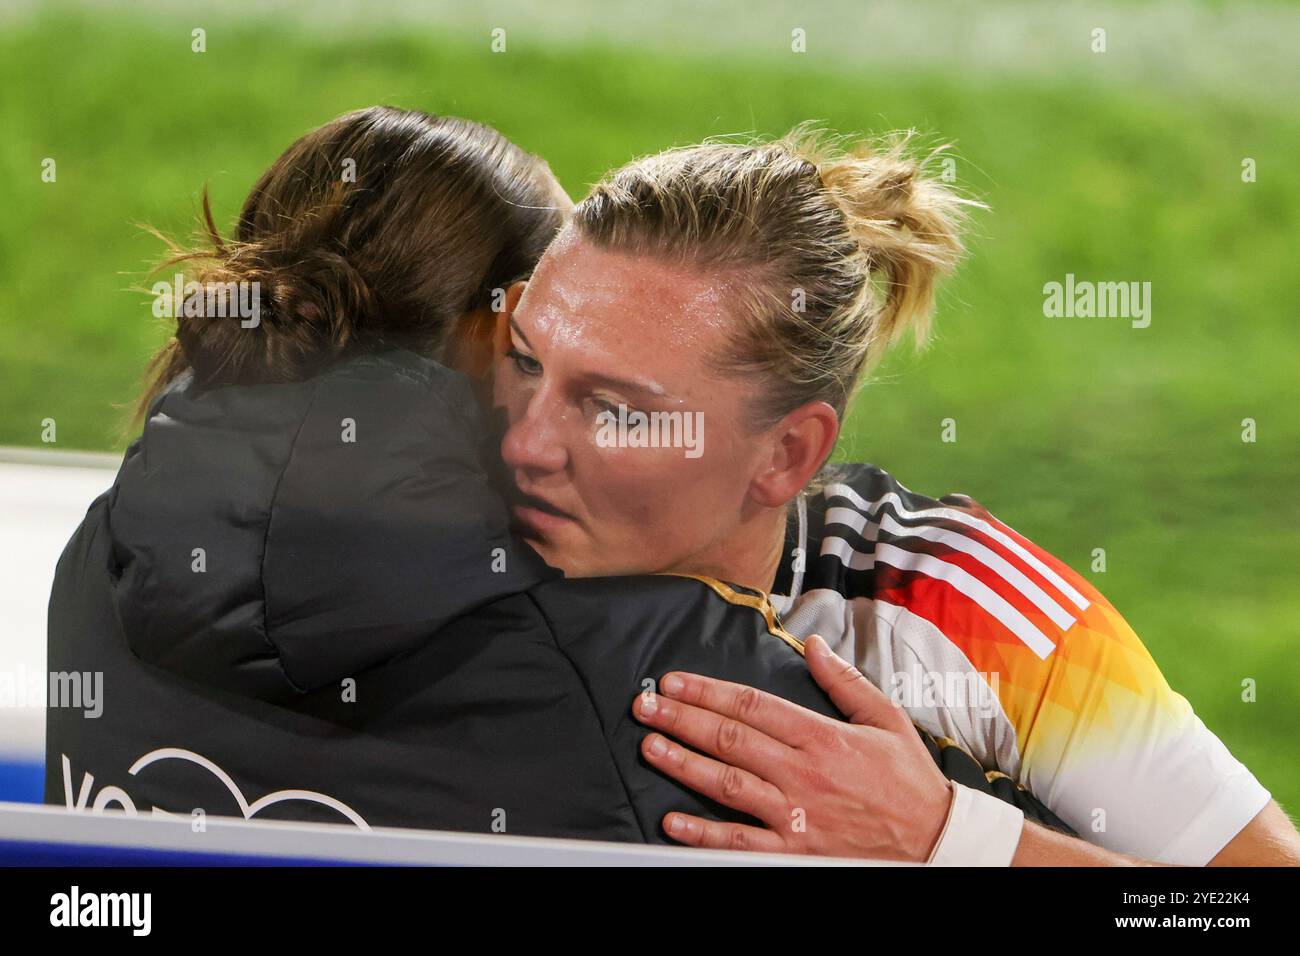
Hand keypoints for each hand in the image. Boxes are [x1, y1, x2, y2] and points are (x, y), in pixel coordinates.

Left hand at [632, 633, 953, 860]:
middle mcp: (802, 773)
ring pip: (726, 785)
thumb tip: (813, 644)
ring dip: (682, 764)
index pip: (752, 705)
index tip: (675, 682)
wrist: (934, 843)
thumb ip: (844, 680)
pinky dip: (702, 833)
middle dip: (681, 719)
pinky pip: (740, 842)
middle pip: (729, 739)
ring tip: (649, 747)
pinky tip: (671, 821)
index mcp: (822, 736)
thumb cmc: (909, 780)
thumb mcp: (886, 718)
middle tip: (645, 705)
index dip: (707, 691)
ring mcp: (795, 815)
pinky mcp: (794, 851)